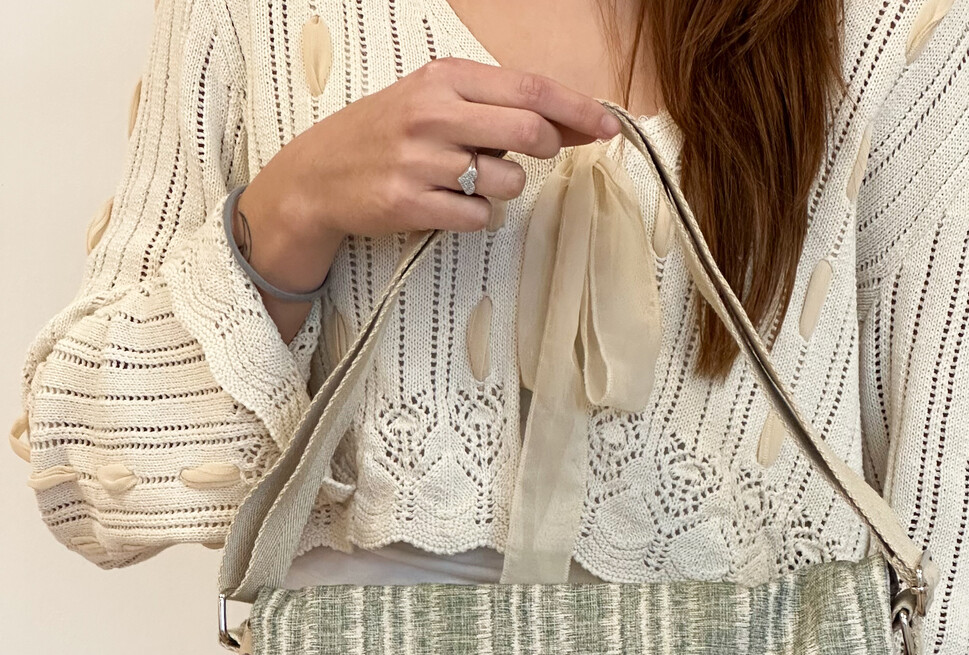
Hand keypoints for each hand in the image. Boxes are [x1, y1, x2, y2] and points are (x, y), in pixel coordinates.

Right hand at [234, 57, 619, 339]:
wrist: (317, 176)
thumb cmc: (386, 136)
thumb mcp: (434, 102)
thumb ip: (497, 108)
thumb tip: (571, 125)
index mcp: (444, 79)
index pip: (530, 89)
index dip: (577, 109)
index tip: (608, 125)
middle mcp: (434, 114)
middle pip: (529, 132)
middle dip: (544, 150)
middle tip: (526, 157)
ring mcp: (421, 160)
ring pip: (506, 182)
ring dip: (499, 189)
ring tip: (461, 180)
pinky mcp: (410, 204)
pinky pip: (478, 218)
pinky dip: (473, 217)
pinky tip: (445, 205)